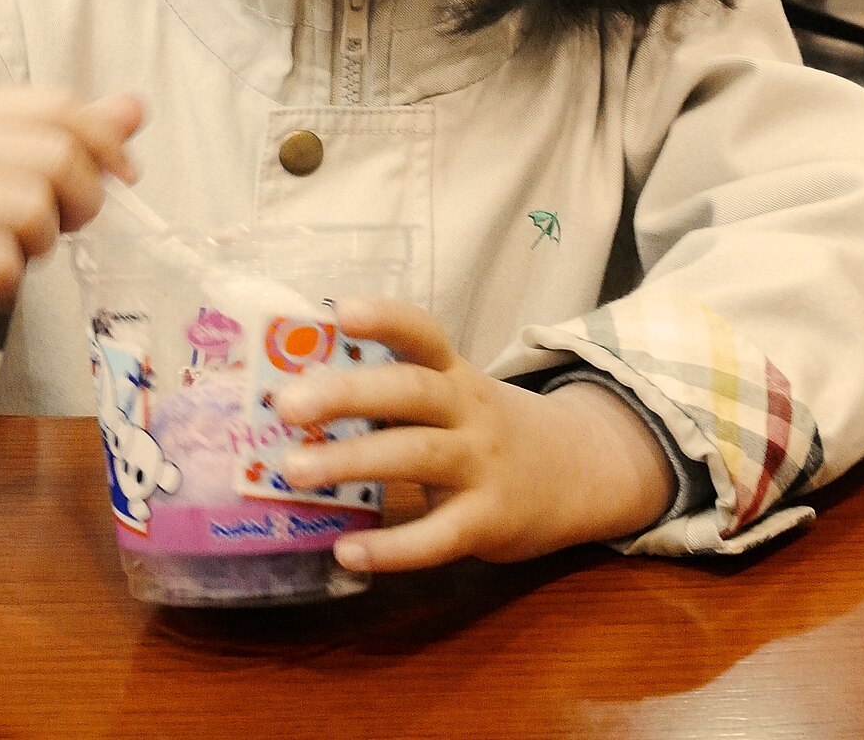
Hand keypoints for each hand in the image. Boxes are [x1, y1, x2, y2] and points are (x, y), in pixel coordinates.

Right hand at [0, 88, 143, 385]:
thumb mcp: (13, 160)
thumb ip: (76, 135)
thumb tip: (136, 107)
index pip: (62, 107)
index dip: (106, 142)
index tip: (125, 176)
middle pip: (59, 159)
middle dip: (82, 200)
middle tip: (63, 225)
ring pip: (35, 213)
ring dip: (42, 243)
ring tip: (15, 248)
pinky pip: (2, 264)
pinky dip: (9, 279)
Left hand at [272, 299, 676, 573]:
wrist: (577, 471)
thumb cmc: (485, 430)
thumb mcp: (454, 397)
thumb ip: (393, 393)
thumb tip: (299, 389)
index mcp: (455, 373)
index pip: (423, 333)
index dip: (386, 318)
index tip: (342, 311)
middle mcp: (470, 410)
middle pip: (411, 391)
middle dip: (348, 394)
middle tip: (286, 404)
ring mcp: (483, 465)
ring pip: (416, 455)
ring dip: (352, 461)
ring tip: (293, 470)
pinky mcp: (489, 521)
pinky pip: (438, 536)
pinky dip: (392, 547)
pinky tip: (346, 551)